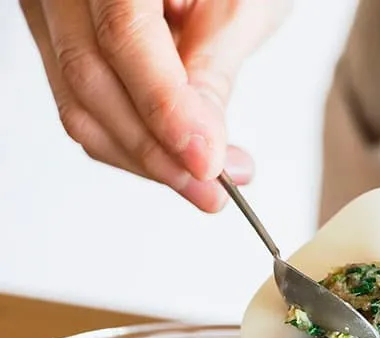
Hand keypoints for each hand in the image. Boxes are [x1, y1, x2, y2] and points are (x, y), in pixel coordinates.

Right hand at [21, 0, 289, 210]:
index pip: (124, 34)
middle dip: (157, 150)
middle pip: (90, 77)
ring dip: (145, 159)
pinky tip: (175, 159)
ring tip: (207, 182)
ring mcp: (50, 11)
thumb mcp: (241, 4)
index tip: (207, 160)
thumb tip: (200, 148)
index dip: (165, 106)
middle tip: (216, 189)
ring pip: (79, 104)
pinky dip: (130, 142)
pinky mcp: (59, 42)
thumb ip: (213, 70)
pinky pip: (83, 106)